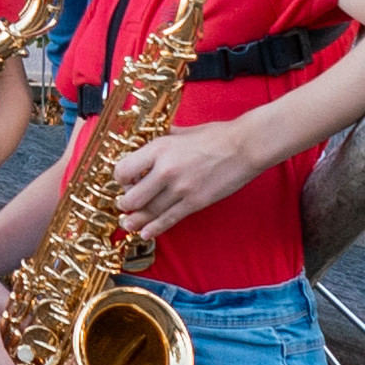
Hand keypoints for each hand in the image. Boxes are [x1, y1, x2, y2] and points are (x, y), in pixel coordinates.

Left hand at [104, 114, 278, 234]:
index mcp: (159, 148)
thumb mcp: (183, 131)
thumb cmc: (216, 136)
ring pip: (148, 212)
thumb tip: (150, 139)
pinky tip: (146, 233)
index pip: (124, 170)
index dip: (120, 179)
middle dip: (125, 203)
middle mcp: (165, 170)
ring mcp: (180, 189)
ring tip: (128, 224)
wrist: (245, 147)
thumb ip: (164, 138)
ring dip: (134, 221)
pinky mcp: (195, 203)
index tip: (124, 181)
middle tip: (124, 205)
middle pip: (132, 197)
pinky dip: (155, 229)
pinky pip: (169, 220)